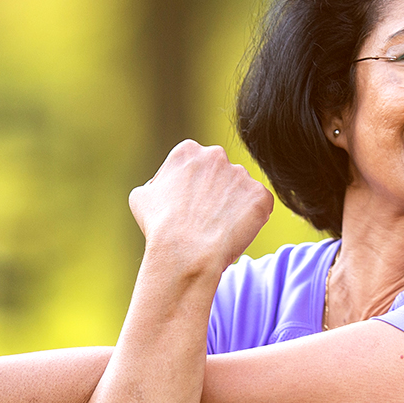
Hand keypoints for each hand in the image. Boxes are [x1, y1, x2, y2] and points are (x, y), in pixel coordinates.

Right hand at [128, 141, 274, 277]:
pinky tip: (234, 234)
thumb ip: (158, 182)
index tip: (189, 208)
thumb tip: (163, 185)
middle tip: (206, 221)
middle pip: (221, 175)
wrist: (185, 252)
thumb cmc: (159, 228)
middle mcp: (217, 155)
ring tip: (219, 231)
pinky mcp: (260, 196)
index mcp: (188, 150)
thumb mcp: (142, 196)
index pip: (197, 166)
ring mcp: (241, 175)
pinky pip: (259, 207)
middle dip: (216, 195)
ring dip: (234, 207)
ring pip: (241, 192)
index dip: (193, 190)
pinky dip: (251, 221)